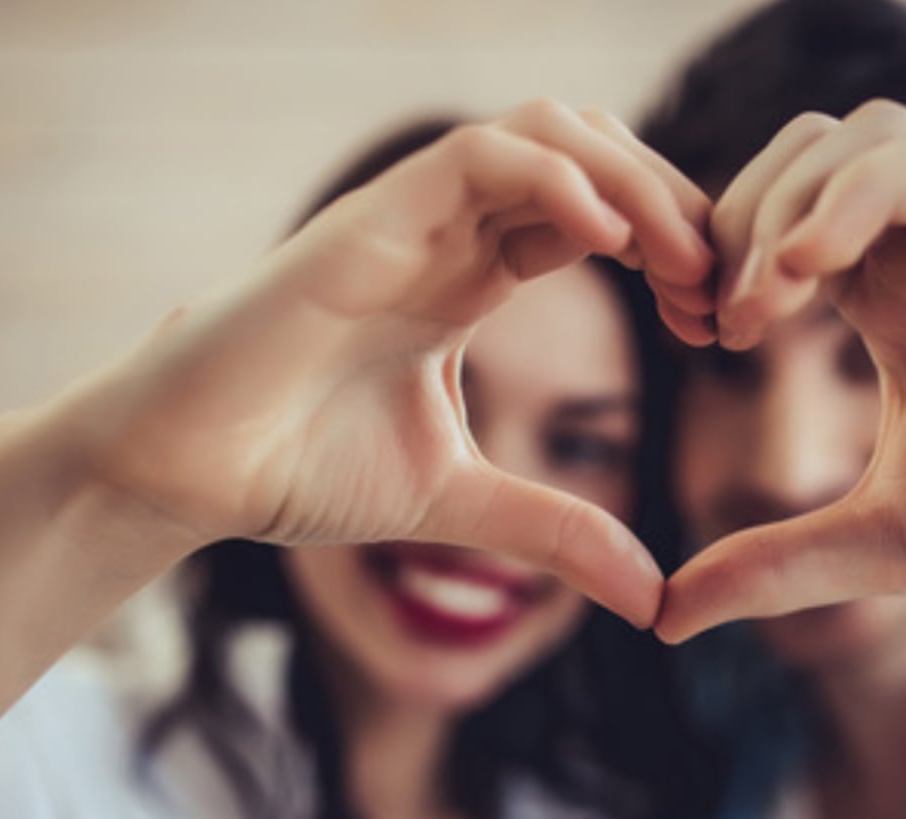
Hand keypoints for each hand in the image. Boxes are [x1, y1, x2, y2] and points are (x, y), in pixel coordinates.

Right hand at [65, 101, 714, 626]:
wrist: (185, 477)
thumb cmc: (299, 472)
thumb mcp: (462, 503)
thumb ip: (557, 533)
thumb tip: (653, 599)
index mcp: (469, 277)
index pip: (597, 218)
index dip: (670, 252)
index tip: (716, 323)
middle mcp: (447, 233)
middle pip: (590, 156)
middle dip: (672, 206)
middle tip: (720, 290)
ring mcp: (408, 218)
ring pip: (546, 132)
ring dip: (633, 183)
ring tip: (683, 264)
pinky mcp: (368, 222)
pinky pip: (479, 158)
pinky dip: (559, 182)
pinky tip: (613, 243)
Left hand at [657, 100, 905, 641]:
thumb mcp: (889, 545)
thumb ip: (778, 566)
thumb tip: (658, 619)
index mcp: (894, 300)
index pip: (773, 224)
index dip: (711, 256)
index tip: (684, 333)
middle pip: (797, 160)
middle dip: (729, 220)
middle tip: (705, 319)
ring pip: (860, 137)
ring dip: (784, 201)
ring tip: (753, 306)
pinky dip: (859, 194)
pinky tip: (811, 270)